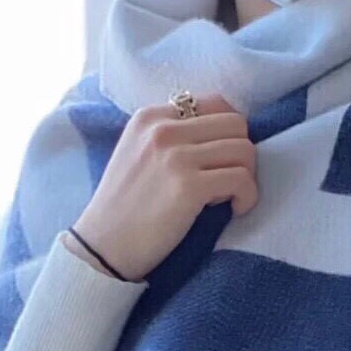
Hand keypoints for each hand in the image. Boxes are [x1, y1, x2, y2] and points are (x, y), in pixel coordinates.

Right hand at [71, 94, 257, 282]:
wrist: (103, 246)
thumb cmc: (125, 208)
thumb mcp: (138, 154)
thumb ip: (171, 138)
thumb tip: (219, 138)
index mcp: (150, 116)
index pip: (214, 104)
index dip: (228, 134)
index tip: (220, 161)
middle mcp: (162, 129)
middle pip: (236, 124)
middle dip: (241, 155)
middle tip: (229, 182)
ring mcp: (175, 156)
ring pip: (244, 150)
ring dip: (246, 177)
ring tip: (229, 198)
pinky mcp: (188, 186)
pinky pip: (242, 180)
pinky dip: (247, 197)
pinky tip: (234, 210)